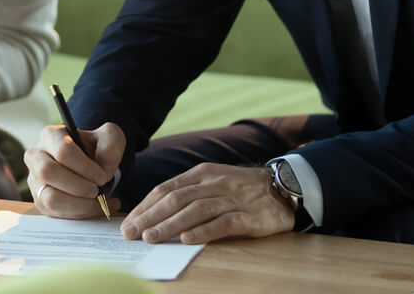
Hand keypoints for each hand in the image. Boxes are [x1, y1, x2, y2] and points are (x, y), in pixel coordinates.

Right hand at [24, 121, 124, 217]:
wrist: (92, 166)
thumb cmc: (97, 149)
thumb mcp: (110, 138)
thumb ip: (111, 147)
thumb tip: (104, 169)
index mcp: (52, 135)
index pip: (63, 151)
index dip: (85, 168)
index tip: (102, 177)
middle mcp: (37, 156)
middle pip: (48, 172)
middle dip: (77, 186)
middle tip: (96, 191)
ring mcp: (36, 180)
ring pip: (49, 198)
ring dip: (78, 205)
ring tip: (98, 202)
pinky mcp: (40, 200)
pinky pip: (54, 213)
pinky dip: (77, 214)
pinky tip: (94, 208)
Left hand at [120, 163, 293, 243]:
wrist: (284, 187)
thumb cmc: (240, 188)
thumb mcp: (212, 182)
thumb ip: (187, 193)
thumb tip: (154, 211)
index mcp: (201, 174)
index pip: (167, 189)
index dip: (146, 206)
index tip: (129, 221)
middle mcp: (214, 183)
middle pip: (176, 199)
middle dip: (150, 216)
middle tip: (131, 232)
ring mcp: (231, 199)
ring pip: (195, 210)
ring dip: (170, 225)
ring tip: (151, 238)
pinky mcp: (249, 216)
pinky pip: (223, 223)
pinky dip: (203, 231)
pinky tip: (187, 239)